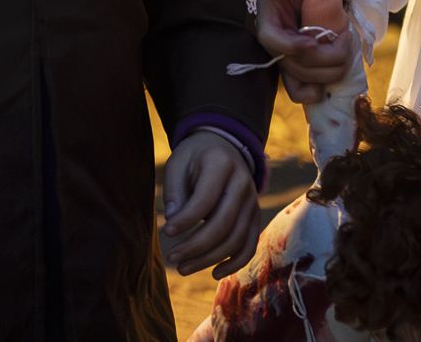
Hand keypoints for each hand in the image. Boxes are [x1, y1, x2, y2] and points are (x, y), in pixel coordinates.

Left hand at [160, 131, 256, 278]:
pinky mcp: (255, 216)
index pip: (205, 200)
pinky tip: (214, 273)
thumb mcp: (178, 163)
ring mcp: (253, 201)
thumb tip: (172, 225)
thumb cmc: (194, 157)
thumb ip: (175, 191)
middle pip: (222, 224)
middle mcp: (243, 183)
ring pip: (236, 239)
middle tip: (172, 257)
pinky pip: (249, 245)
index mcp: (221, 164)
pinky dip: (235, 263)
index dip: (185, 220)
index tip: (165, 231)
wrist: (223, 147)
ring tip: (183, 267)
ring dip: (209, 259)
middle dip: (195, 246)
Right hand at [252, 0, 355, 103]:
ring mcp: (283, 57)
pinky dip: (317, 89)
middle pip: (293, 64)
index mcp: (268, 15)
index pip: (270, 39)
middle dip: (325, 55)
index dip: (292, 46)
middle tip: (344, 36)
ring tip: (343, 43)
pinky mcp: (295, 70)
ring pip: (304, 79)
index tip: (314, 42)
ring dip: (331, 67)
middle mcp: (273, 40)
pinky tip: (330, 72)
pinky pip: (301, 91)